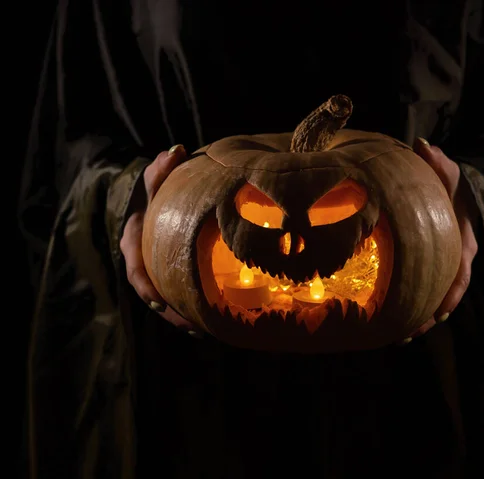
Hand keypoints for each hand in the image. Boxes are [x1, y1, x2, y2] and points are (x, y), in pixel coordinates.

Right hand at [120, 144, 199, 332]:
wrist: (160, 203)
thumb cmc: (157, 190)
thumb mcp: (156, 179)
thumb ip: (162, 169)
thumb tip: (176, 151)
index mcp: (135, 240)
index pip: (136, 267)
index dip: (147, 286)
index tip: (160, 302)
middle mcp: (144, 260)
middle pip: (153, 292)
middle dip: (171, 312)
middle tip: (192, 326)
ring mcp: (158, 270)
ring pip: (167, 300)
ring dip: (183, 318)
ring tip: (205, 332)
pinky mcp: (172, 274)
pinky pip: (180, 295)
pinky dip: (192, 310)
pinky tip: (211, 324)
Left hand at [401, 137, 478, 343]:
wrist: (445, 195)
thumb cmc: (447, 185)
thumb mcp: (447, 173)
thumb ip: (438, 163)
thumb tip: (423, 146)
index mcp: (462, 243)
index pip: (460, 273)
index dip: (451, 294)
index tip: (441, 313)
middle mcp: (453, 260)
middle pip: (444, 294)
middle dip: (429, 315)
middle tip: (409, 333)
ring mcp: (439, 266)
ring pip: (431, 297)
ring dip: (417, 318)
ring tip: (397, 337)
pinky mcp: (424, 268)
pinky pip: (418, 289)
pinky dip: (408, 305)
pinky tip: (388, 320)